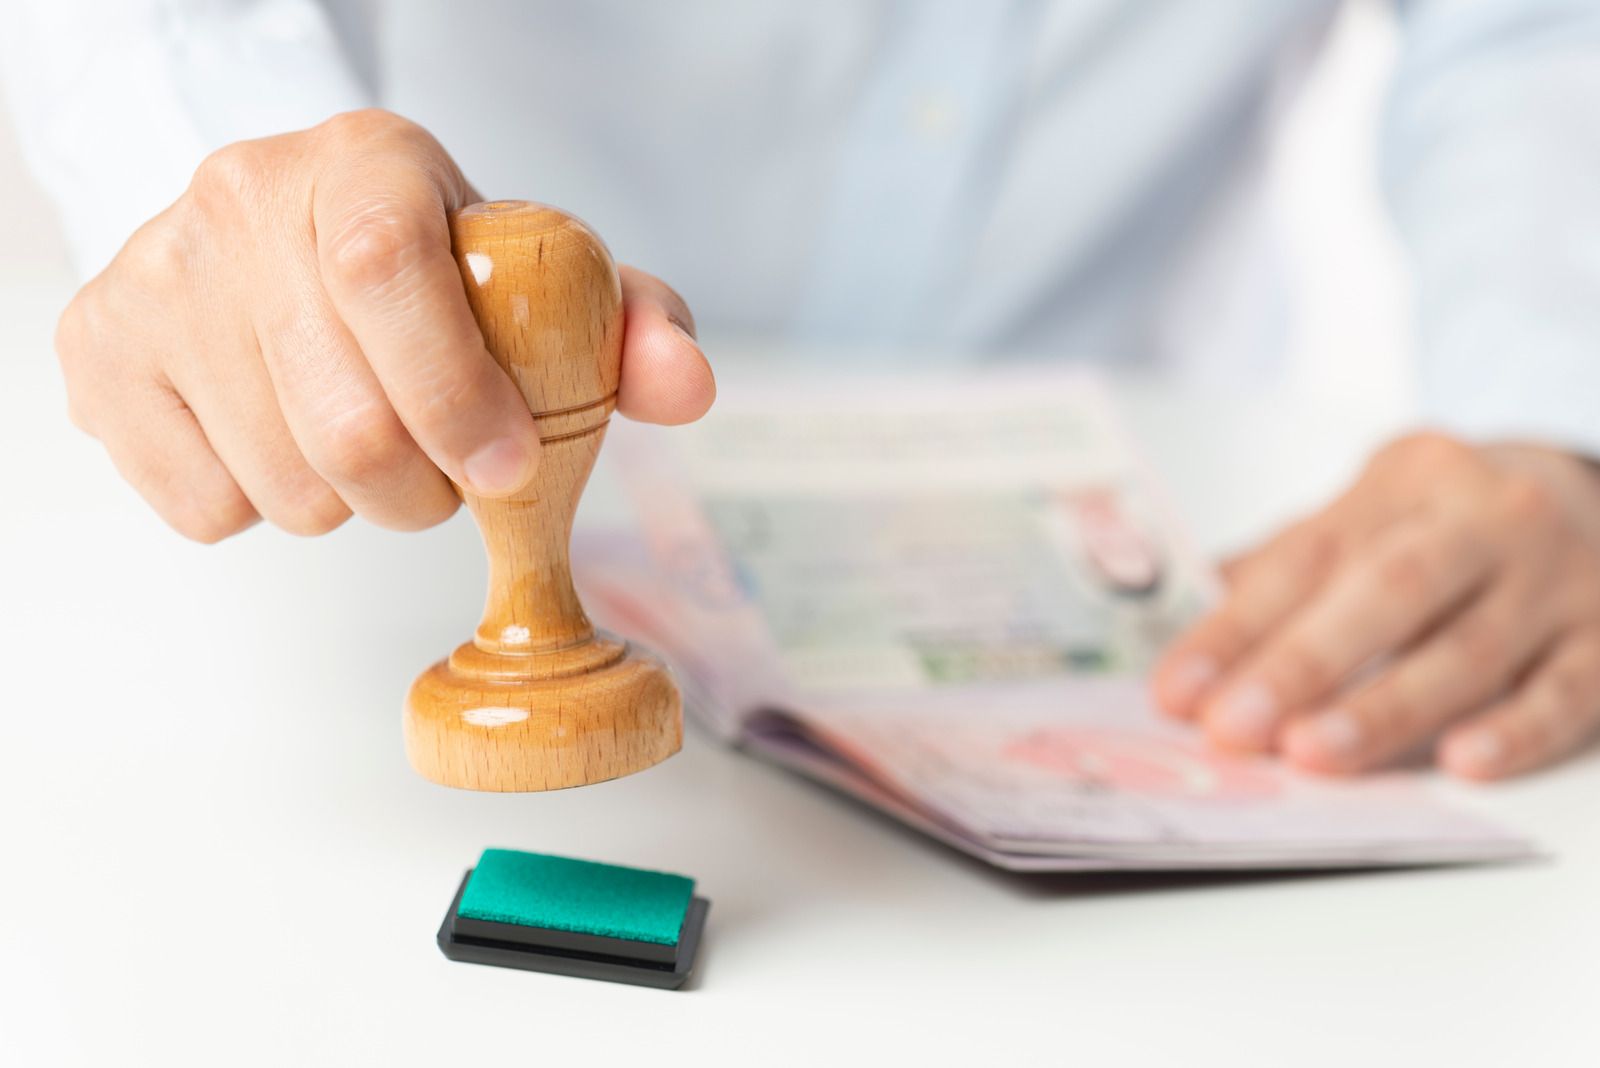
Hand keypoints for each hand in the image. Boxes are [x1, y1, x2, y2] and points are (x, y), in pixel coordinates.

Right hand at [56, 109, 713, 540]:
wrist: (279, 234)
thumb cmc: (431, 268)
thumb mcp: (534, 275)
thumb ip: (625, 325)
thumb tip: (687, 387)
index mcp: (365, 162)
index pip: (388, 272)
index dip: (457, 394)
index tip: (510, 468)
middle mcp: (240, 200)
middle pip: (342, 418)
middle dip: (424, 491)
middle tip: (447, 476)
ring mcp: (154, 277)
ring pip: (282, 483)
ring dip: (351, 505)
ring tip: (364, 443)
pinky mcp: (97, 351)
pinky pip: (205, 508)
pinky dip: (265, 510)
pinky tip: (281, 441)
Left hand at [1152, 432, 1599, 780]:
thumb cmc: (1456, 524)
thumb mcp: (1372, 515)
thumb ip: (1283, 570)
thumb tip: (1183, 638)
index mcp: (1406, 479)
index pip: (1306, 555)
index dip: (1235, 627)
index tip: (1176, 689)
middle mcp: (1487, 517)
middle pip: (1385, 591)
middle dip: (1301, 663)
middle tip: (1234, 727)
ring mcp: (1560, 577)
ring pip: (1468, 648)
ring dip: (1384, 708)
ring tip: (1313, 754)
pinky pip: (1568, 690)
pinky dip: (1516, 729)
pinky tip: (1462, 762)